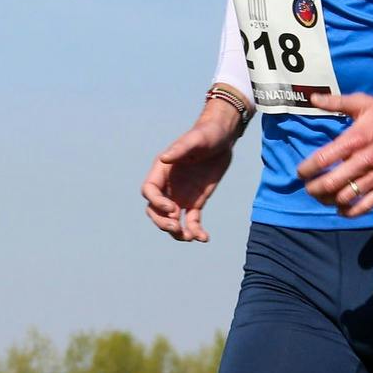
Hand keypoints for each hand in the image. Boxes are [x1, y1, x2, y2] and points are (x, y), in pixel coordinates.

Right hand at [141, 102, 238, 241]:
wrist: (224, 138)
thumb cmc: (207, 133)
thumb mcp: (195, 139)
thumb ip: (179, 149)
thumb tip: (164, 159)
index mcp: (162, 170)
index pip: (149, 191)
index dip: (157, 203)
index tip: (173, 209)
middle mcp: (168, 185)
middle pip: (155, 210)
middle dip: (162, 222)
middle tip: (176, 228)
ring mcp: (181, 195)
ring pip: (171, 220)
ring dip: (177, 232)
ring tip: (189, 237)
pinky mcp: (195, 202)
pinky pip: (192, 221)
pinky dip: (196, 231)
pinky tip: (204, 238)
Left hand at [296, 90, 372, 216]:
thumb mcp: (363, 102)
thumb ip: (336, 102)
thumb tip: (313, 98)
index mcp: (355, 139)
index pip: (321, 160)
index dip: (306, 170)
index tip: (301, 172)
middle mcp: (364, 160)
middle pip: (330, 183)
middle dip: (313, 189)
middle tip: (309, 187)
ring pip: (345, 197)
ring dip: (328, 200)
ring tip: (323, 196)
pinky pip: (366, 206)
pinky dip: (350, 212)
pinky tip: (342, 209)